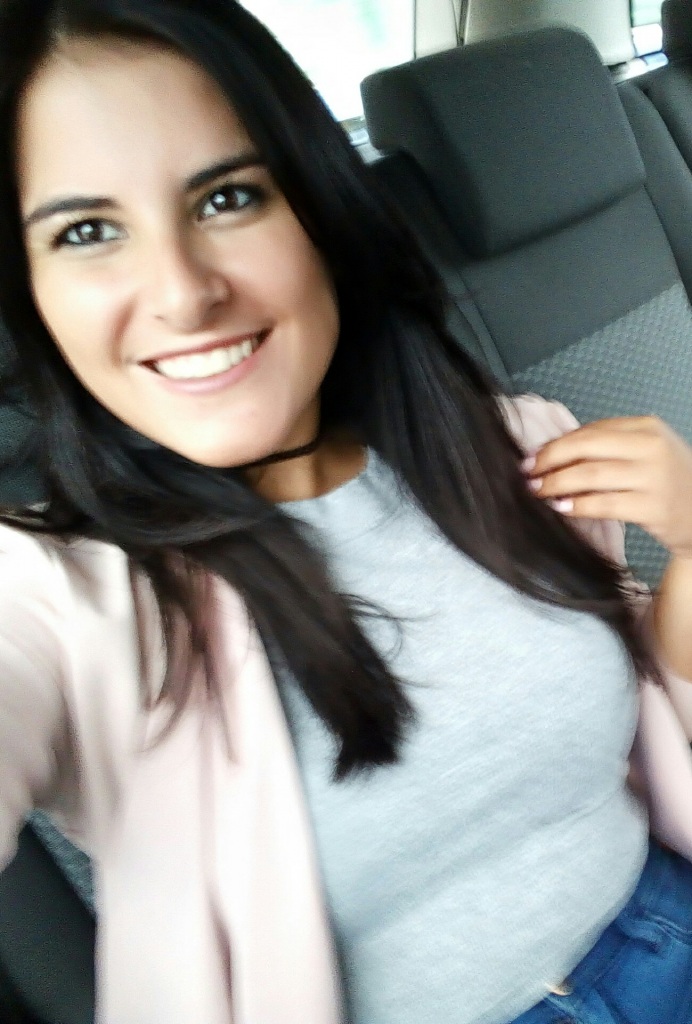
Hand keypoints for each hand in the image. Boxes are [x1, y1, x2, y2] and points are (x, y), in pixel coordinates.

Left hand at [523, 416, 691, 557]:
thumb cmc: (668, 482)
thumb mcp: (645, 452)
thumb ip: (607, 446)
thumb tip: (554, 451)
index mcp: (647, 427)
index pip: (590, 431)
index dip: (556, 444)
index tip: (532, 456)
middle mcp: (652, 447)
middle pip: (586, 447)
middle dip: (550, 460)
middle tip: (528, 473)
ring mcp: (654, 477)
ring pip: (591, 475)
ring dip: (557, 484)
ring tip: (539, 491)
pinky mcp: (653, 507)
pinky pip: (604, 504)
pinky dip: (578, 506)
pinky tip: (562, 508)